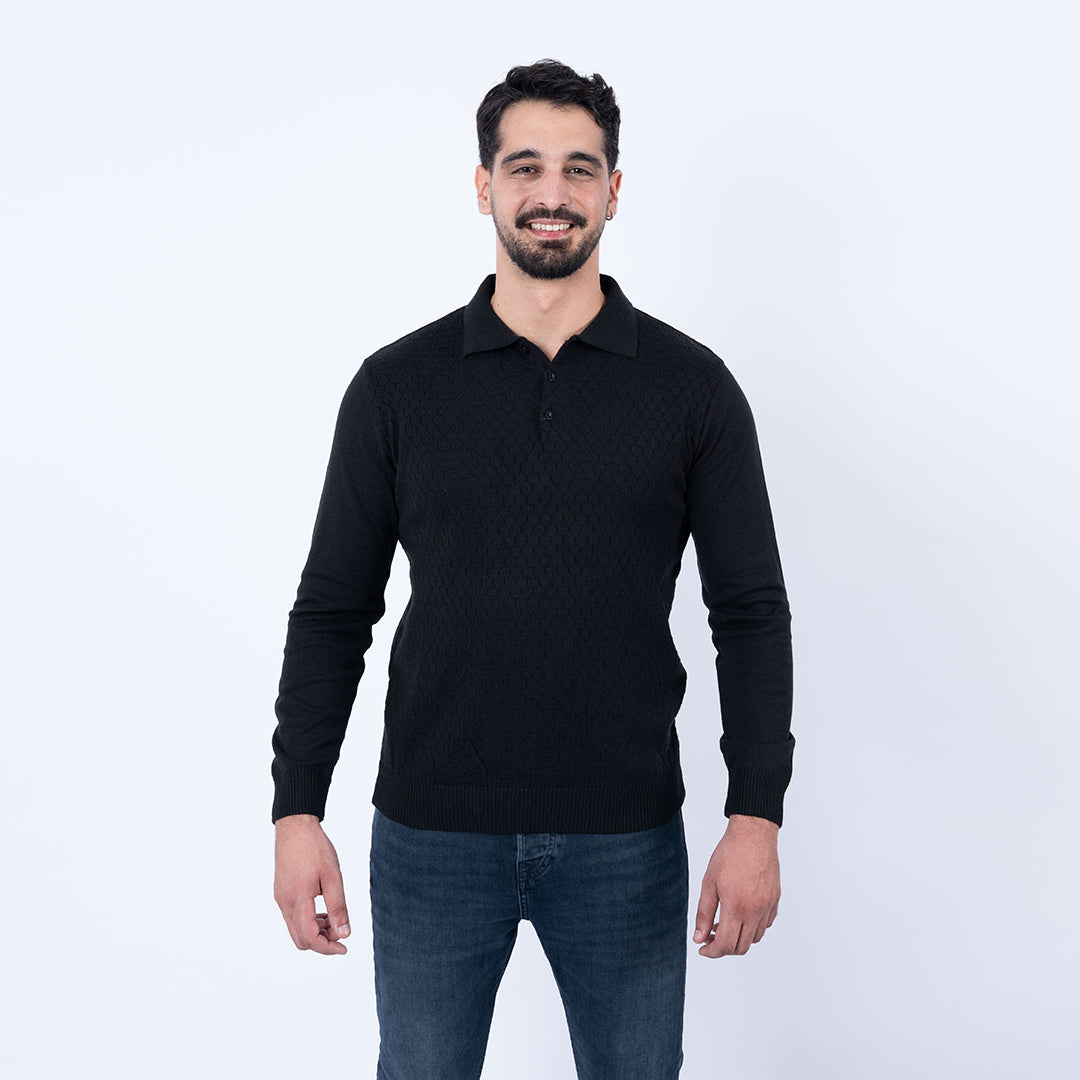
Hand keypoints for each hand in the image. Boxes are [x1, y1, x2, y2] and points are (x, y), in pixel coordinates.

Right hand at [274, 814, 350, 954]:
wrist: (295, 826)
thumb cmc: (315, 847)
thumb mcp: (333, 876)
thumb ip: (338, 906)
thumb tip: (344, 933)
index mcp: (298, 899)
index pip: (310, 938)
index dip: (328, 948)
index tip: (344, 947)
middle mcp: (284, 903)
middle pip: (300, 939)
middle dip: (322, 941)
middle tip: (340, 930)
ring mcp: (280, 898)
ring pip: (295, 929)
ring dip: (315, 931)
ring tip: (333, 918)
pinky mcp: (280, 893)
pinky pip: (292, 917)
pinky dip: (307, 921)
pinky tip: (322, 909)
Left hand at [693, 814, 779, 957]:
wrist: (753, 835)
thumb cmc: (730, 854)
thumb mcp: (709, 883)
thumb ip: (704, 913)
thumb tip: (699, 937)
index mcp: (737, 907)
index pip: (726, 945)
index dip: (712, 952)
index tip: (703, 948)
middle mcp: (756, 911)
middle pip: (742, 947)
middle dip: (724, 947)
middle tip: (710, 936)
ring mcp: (768, 906)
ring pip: (754, 938)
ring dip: (738, 938)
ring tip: (723, 923)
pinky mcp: (775, 900)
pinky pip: (765, 924)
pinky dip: (752, 927)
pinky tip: (740, 914)